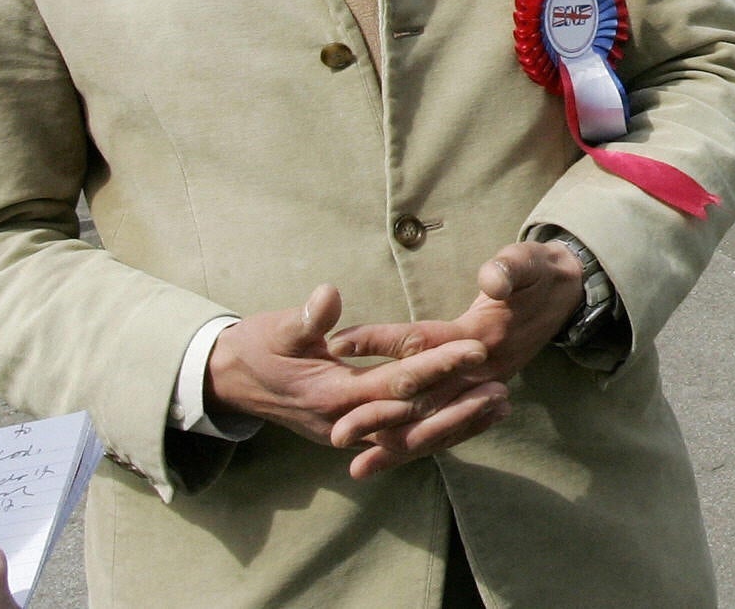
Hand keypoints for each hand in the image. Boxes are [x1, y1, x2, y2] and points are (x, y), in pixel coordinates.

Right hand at [207, 285, 508, 481]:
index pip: (395, 381)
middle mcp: (344, 423)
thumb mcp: (277, 328)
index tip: (474, 348)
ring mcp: (351, 433)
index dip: (436, 365)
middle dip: (458, 407)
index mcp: (330, 394)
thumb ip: (307, 318)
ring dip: (456, 424)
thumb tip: (328, 297)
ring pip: (413, 436)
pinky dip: (440, 430)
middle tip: (502, 389)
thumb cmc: (257, 347)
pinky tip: (475, 418)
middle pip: (412, 419)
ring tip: (502, 405)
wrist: (231, 381)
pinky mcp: (357, 433)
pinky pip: (404, 438)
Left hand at [326, 243, 585, 473]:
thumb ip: (509, 270)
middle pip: (424, 397)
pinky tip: (388, 461)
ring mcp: (481, 387)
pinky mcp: (478, 395)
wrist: (566, 295)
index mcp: (482, 336)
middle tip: (337, 433)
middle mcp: (481, 370)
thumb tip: (492, 279)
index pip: (424, 341)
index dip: (381, 340)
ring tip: (356, 468)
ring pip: (434, 422)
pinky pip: (446, 427)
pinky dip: (419, 445)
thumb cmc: (536, 273)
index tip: (337, 341)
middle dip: (380, 415)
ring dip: (396, 445)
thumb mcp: (526, 263)